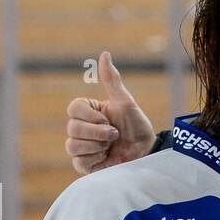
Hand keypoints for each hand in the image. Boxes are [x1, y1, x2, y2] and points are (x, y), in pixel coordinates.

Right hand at [65, 51, 156, 173]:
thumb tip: (105, 54)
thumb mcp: (125, 102)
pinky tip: (106, 157)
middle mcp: (82, 128)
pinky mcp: (85, 165)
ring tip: (110, 146)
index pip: (73, 108)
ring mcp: (82, 147)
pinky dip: (94, 158)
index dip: (90, 116)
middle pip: (72, 128)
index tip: (108, 119)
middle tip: (114, 135)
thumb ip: (112, 80)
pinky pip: (78, 162)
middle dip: (98, 132)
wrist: (147, 152)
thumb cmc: (137, 126)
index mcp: (88, 112)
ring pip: (72, 145)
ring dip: (96, 145)